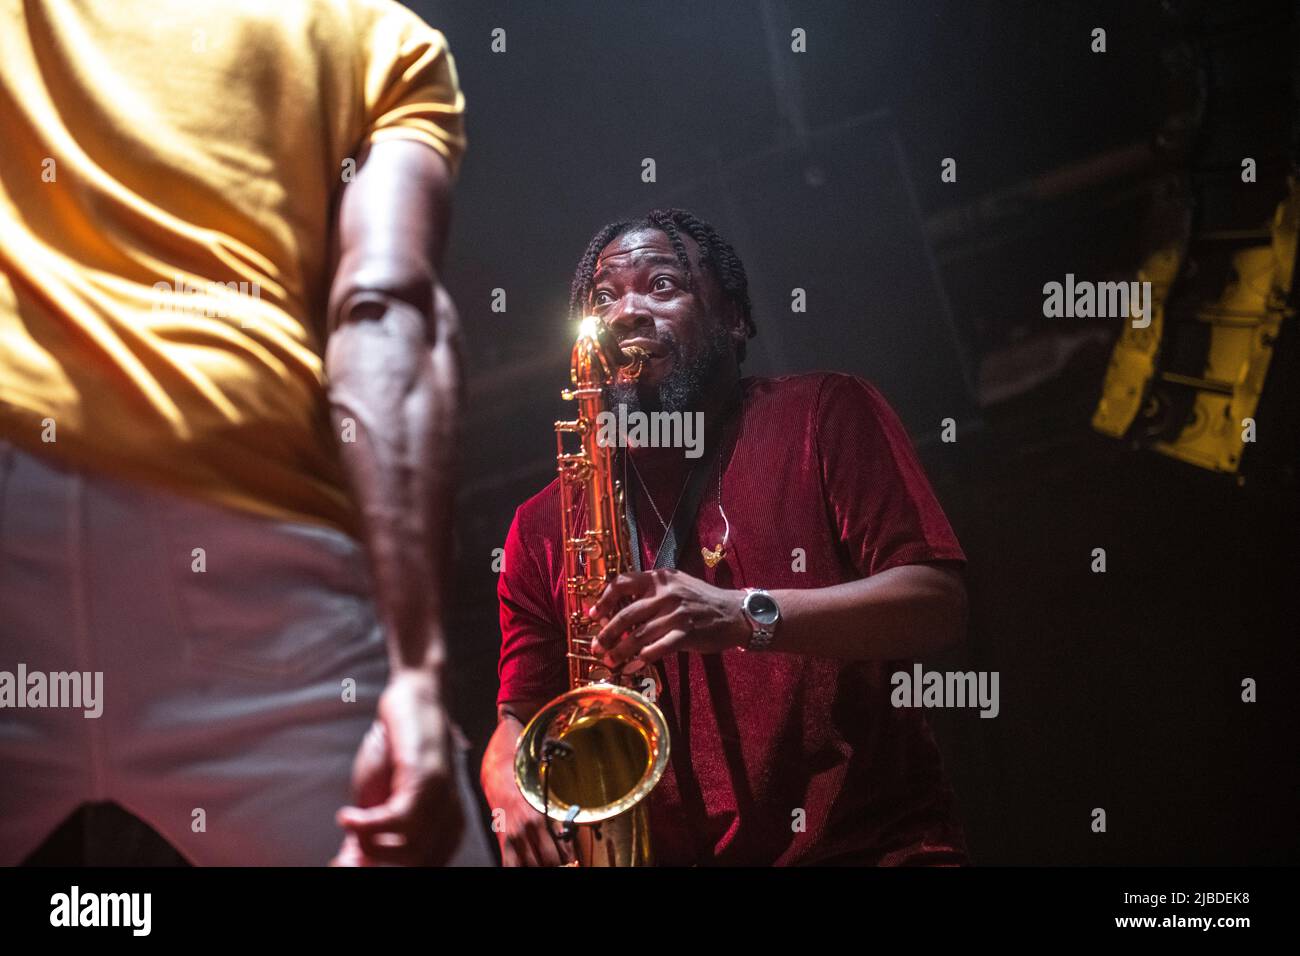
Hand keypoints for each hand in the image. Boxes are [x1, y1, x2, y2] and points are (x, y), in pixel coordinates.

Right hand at [330, 669, 463, 865]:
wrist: (411, 699)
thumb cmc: (394, 751)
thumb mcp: (376, 800)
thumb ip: (369, 835)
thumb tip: (347, 866)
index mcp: (445, 830)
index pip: (422, 868)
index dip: (383, 870)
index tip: (344, 863)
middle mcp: (450, 819)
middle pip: (415, 866)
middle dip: (373, 861)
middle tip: (343, 853)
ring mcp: (442, 799)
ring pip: (409, 851)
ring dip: (369, 842)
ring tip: (350, 822)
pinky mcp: (428, 778)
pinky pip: (399, 821)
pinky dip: (367, 825)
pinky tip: (347, 816)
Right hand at [481, 742, 573, 867]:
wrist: (501, 776)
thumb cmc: (526, 788)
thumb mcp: (546, 802)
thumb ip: (557, 823)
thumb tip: (569, 846)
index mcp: (545, 816)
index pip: (564, 848)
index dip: (571, 858)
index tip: (575, 862)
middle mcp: (530, 827)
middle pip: (549, 860)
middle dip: (558, 864)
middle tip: (563, 865)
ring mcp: (515, 835)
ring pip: (532, 865)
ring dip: (540, 867)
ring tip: (545, 864)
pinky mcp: (503, 840)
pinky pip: (510, 864)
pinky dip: (518, 868)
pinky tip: (526, 866)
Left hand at [588, 568, 749, 666]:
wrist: (734, 612)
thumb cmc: (702, 600)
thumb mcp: (677, 584)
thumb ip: (652, 591)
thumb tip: (620, 608)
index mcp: (660, 578)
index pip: (622, 582)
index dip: (604, 599)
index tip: (594, 615)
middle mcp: (665, 593)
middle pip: (626, 613)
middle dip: (607, 633)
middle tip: (596, 646)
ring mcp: (676, 613)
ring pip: (638, 635)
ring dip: (620, 651)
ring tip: (609, 661)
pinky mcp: (686, 634)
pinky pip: (656, 650)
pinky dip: (640, 661)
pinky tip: (631, 668)